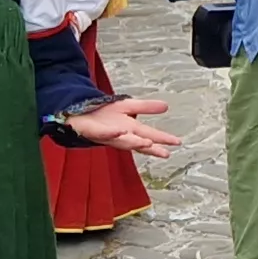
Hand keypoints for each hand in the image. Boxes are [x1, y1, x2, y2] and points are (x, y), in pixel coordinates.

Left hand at [67, 96, 181, 156]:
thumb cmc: (103, 113)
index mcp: (130, 129)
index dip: (163, 139)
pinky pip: (104, 134)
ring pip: (123, 142)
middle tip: (165, 153)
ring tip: (148, 144)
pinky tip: (120, 131)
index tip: (177, 143)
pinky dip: (112, 133)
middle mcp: (121, 135)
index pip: (149, 135)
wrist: (80, 111)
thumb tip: (166, 106)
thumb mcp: (128, 106)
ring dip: (135, 143)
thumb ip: (146, 107)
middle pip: (138, 142)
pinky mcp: (94, 132)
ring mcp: (108, 135)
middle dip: (152, 148)